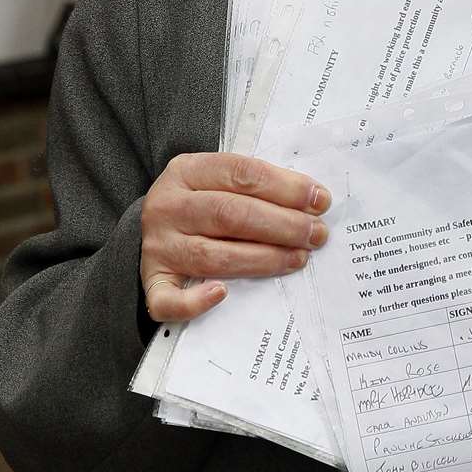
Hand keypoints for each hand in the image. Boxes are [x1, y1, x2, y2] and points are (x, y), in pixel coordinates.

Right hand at [139, 152, 329, 321]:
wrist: (157, 223)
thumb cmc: (205, 199)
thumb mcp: (221, 178)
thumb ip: (259, 185)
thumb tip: (314, 203)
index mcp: (187, 170)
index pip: (242, 174)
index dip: (285, 188)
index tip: (320, 201)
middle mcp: (167, 205)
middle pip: (230, 214)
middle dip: (282, 225)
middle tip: (317, 234)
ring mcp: (157, 245)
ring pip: (212, 255)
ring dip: (262, 259)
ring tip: (298, 258)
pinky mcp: (151, 281)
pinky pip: (166, 299)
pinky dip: (194, 302)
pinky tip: (223, 294)